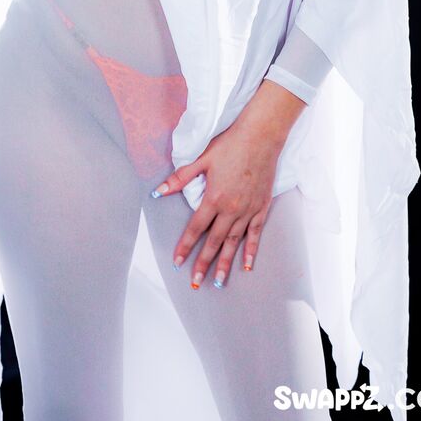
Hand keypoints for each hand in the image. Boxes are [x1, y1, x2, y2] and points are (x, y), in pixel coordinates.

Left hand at [150, 79, 305, 288]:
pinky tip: (247, 266)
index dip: (185, 246)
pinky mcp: (261, 208)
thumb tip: (158, 191)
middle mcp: (231, 209)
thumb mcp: (202, 159)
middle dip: (203, 263)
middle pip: (214, 241)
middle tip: (195, 282)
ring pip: (234, 242)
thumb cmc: (230, 145)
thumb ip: (181, 178)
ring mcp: (248, 210)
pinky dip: (251, 251)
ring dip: (225, 263)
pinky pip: (255, 234)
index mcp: (214, 198)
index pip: (196, 228)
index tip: (177, 262)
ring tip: (217, 282)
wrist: (261, 137)